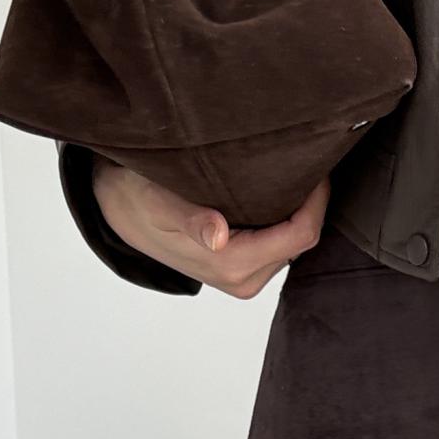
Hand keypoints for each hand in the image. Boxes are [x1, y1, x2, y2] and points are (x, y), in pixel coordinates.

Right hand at [93, 161, 328, 298]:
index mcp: (232, 265)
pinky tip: (275, 191)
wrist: (122, 215)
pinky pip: (280, 244)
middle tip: (306, 160)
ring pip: (293, 243)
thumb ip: (192, 219)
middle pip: (302, 239)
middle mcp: (245, 278)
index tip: (315, 164)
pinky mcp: (246, 270)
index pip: (300, 235)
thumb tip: (218, 236)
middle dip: (310, 202)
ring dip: (297, 210)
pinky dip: (283, 218)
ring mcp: (247, 277)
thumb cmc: (139, 200)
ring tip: (290, 172)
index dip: (317, 200)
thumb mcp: (159, 202)